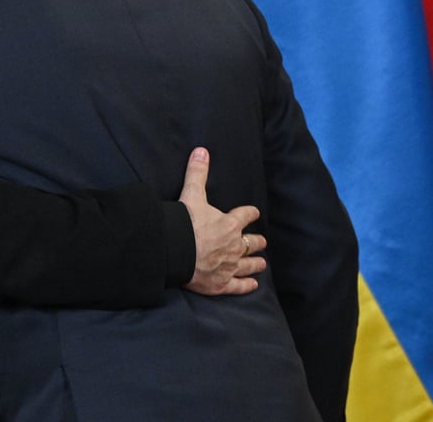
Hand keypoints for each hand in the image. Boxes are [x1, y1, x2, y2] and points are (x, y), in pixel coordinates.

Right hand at [179, 147, 266, 295]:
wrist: (174, 252)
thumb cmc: (184, 223)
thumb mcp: (191, 194)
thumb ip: (197, 173)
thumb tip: (201, 150)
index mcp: (230, 223)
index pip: (245, 215)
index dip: (250, 213)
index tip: (253, 212)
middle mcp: (234, 245)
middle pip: (252, 242)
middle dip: (257, 241)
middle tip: (260, 241)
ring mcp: (229, 266)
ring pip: (249, 264)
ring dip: (256, 263)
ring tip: (261, 262)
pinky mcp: (221, 283)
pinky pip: (239, 286)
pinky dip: (247, 285)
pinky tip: (253, 284)